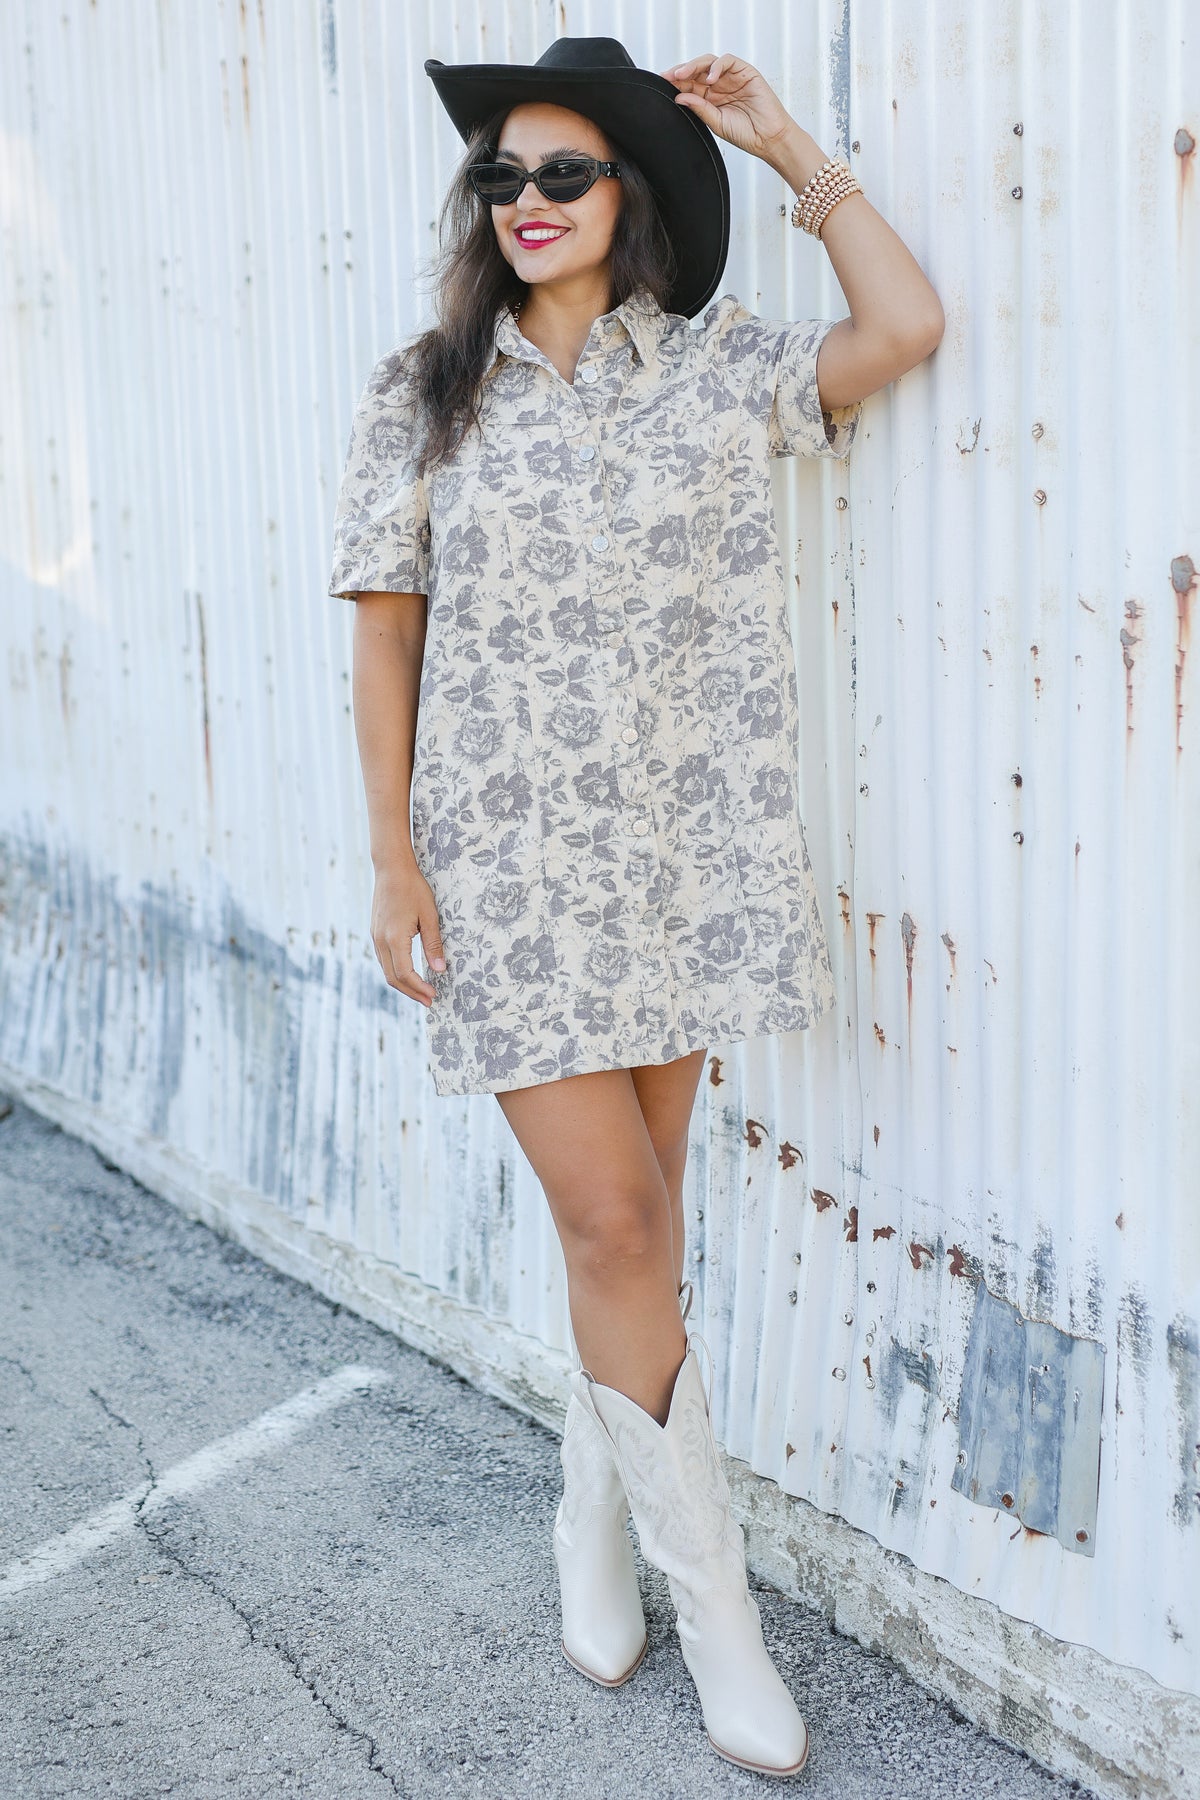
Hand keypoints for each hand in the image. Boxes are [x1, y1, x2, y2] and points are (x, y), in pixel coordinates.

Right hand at [371, 861, 445, 1008]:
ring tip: (421, 991)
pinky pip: (384, 960)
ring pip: (386, 970)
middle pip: (393, 978)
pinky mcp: (375, 933)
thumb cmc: (413, 888)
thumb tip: (439, 970)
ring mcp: (375, 937)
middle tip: (429, 1001)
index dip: (419, 988)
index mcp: (394, 938)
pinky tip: (409, 973)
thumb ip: (433, 944)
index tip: (434, 995)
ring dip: (403, 984)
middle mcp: (380, 941)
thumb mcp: (429, 915)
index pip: (405, 974)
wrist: (391, 869)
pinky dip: (396, 972)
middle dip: (411, 992)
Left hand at [659, 52, 797, 161]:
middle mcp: (720, 85)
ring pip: (710, 62)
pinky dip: (717, 66)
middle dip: (681, 71)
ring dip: (695, 66)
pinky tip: (710, 78)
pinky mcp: (745, 72)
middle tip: (669, 76)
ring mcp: (732, 77)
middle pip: (697, 70)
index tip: (662, 83)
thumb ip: (699, 108)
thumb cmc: (746, 133)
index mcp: (711, 98)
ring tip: (683, 74)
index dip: (676, 81)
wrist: (768, 138)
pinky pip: (728, 61)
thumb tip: (679, 97)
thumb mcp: (716, 122)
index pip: (690, 83)